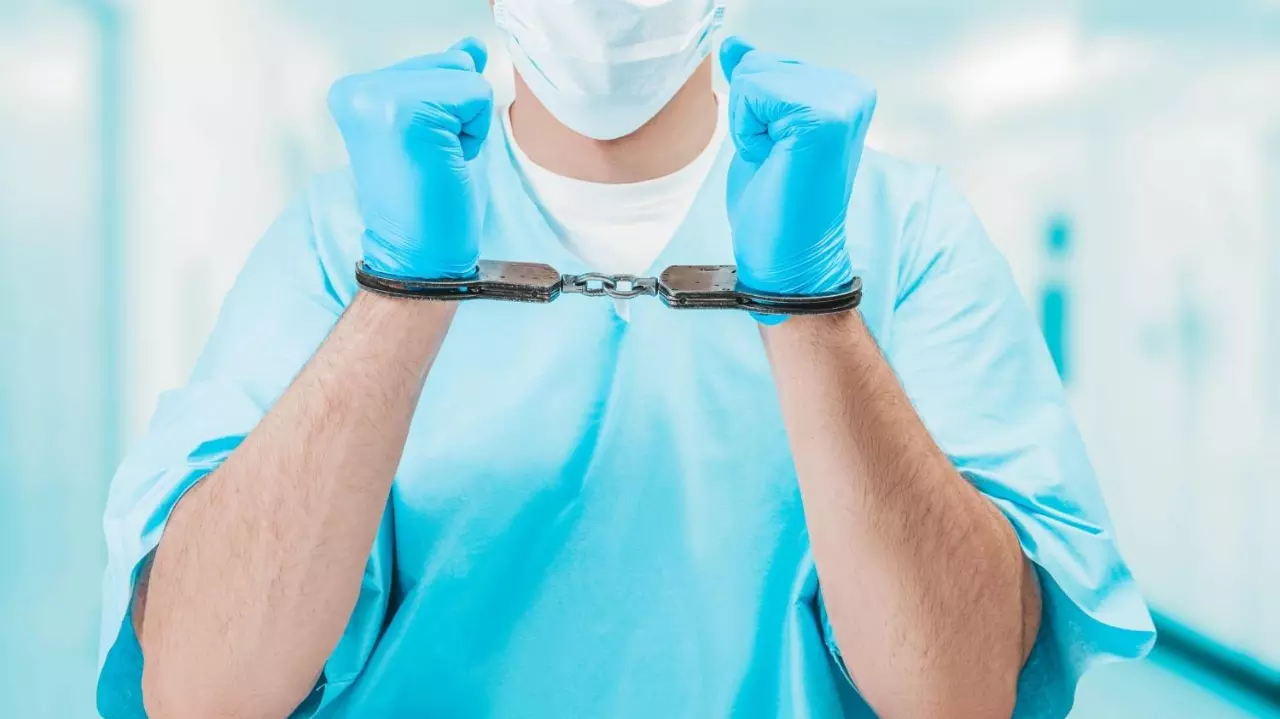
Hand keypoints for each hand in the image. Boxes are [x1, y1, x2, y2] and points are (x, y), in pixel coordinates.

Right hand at [329, 38, 494, 279]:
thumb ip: (446, 82)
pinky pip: (478, 94)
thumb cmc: (427, 201)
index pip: (435, 65)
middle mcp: (359, 87)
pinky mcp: (409, 109)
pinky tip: (444, 163)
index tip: (418, 153)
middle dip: (458, 114)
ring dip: (466, 125)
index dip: (445, 112)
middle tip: (428, 160)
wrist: (417, 256)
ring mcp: (380, 96)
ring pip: (467, 77)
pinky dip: (475, 134)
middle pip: (452, 64)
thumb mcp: (436, 129)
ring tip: (434, 162)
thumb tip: (472, 46)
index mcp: (354, 91)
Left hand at [720, 36, 876, 302]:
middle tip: (777, 162)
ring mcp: (842, 102)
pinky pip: (751, 91)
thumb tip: (735, 45)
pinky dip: (747, 132)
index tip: (779, 153)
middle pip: (757, 65)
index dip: (753, 113)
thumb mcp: (758, 132)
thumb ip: (756, 85)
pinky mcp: (823, 117)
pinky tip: (774, 162)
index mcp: (845, 92)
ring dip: (747, 127)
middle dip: (748, 116)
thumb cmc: (776, 208)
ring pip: (751, 76)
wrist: (788, 261)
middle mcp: (852, 90)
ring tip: (777, 163)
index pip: (767, 64)